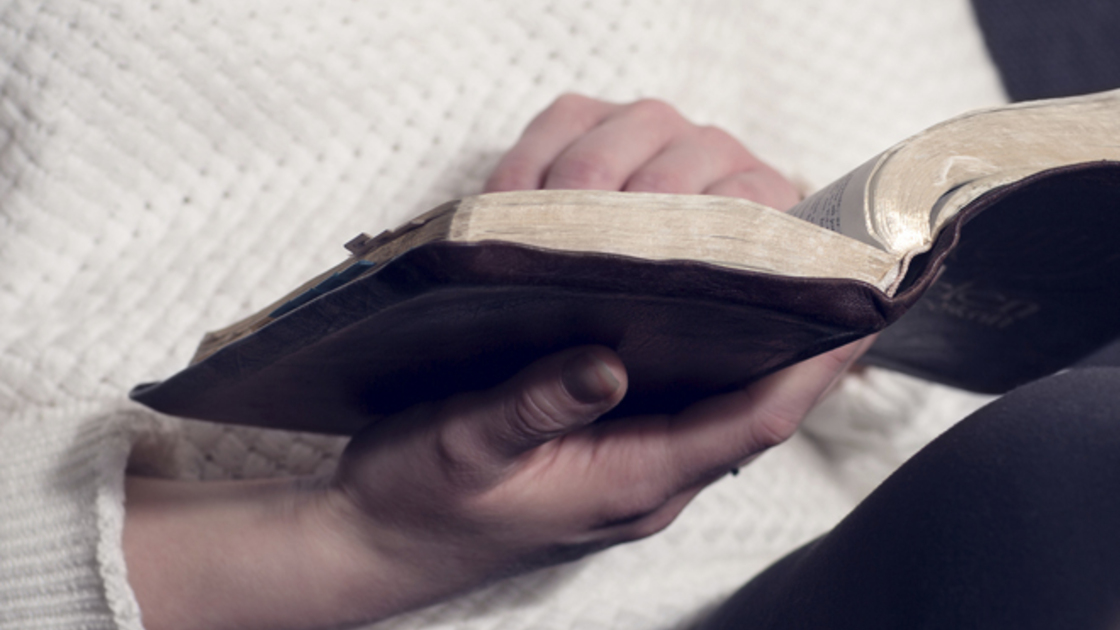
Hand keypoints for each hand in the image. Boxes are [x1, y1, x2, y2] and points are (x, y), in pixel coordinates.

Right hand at [123, 94, 860, 629]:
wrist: (376, 537)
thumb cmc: (418, 500)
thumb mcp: (463, 447)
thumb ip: (533, 407)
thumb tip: (606, 362)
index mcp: (629, 483)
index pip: (750, 422)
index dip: (812, 368)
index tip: (862, 308)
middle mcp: (646, 474)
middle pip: (754, 406)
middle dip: (805, 348)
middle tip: (838, 273)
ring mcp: (628, 462)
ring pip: (723, 401)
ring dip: (763, 345)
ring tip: (792, 278)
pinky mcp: (603, 444)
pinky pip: (682, 398)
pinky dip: (709, 351)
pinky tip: (703, 304)